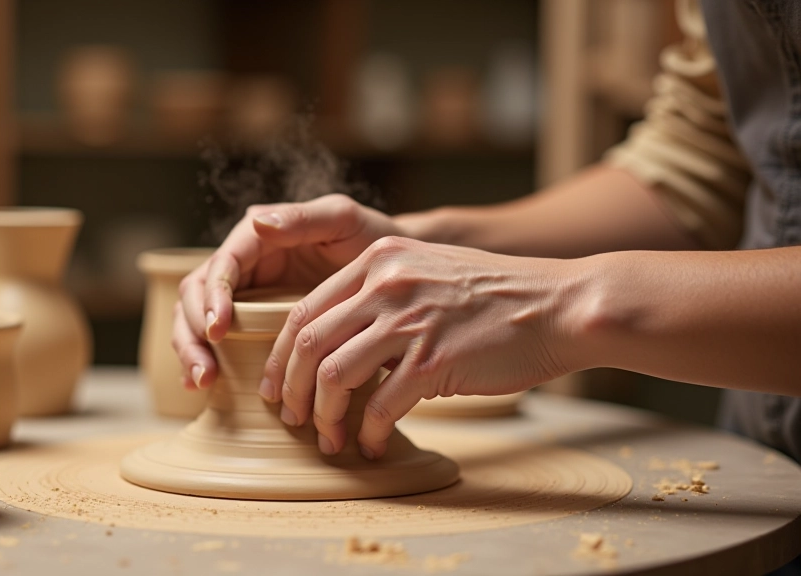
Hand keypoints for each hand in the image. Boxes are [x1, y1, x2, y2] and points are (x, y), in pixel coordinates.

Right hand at [172, 194, 402, 390]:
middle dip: (193, 330)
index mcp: (258, 237)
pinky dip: (204, 358)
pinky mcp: (251, 320)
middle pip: (196, 293)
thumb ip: (304, 219)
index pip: (222, 265)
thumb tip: (256, 221)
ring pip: (196, 317)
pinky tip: (201, 386)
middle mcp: (244, 263)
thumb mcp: (344, 221)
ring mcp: (245, 293)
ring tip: (202, 381)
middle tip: (205, 367)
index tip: (217, 328)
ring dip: (191, 348)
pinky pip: (216, 339)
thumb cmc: (371, 238)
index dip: (212, 296)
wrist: (394, 270)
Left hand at [265, 236, 575, 458]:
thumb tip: (339, 346)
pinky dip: (369, 432)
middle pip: (307, 341)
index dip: (280, 354)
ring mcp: (410, 320)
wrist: (559, 305)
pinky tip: (373, 445)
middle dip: (290, 388)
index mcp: (378, 261)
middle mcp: (386, 283)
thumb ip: (380, 298)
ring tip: (329, 439)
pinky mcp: (435, 359)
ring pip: (332, 374)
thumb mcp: (427, 274)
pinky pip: (381, 404)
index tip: (277, 385)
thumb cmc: (496, 297)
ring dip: (323, 415)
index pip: (304, 309)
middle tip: (290, 418)